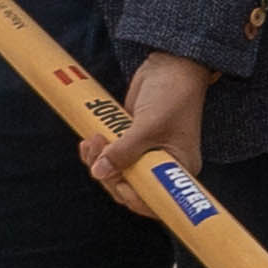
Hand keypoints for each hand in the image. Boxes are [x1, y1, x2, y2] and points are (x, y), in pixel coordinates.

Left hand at [83, 50, 215, 199]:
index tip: (119, 183)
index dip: (134, 198)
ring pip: (114, 175)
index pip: (154, 199)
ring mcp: (144, 156)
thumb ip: (124, 150)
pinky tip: (89, 141)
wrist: (169, 67)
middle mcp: (162, 167)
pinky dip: (96, 154)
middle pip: (128, 188)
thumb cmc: (171, 95)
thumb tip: (99, 172)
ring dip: (97, 161)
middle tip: (98, 148)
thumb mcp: (148, 125)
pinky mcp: (130, 145)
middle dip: (108, 174)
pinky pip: (108, 160)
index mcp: (178, 168)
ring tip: (92, 139)